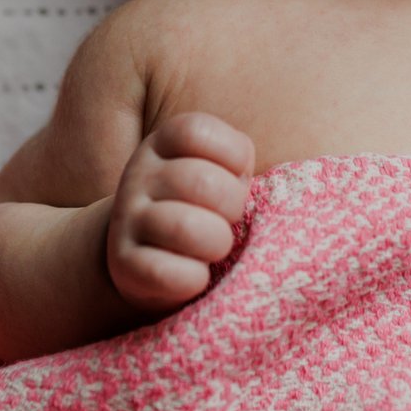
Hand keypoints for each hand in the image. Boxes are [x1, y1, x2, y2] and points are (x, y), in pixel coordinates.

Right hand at [105, 112, 254, 315]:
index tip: (236, 179)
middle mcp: (139, 175)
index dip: (232, 159)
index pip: (197, 131)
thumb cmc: (201, 210)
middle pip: (200, 181)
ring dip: (215, 243)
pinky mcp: (124, 265)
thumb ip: (237, 166)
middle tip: (227, 221)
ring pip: (185, 227)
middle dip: (231, 207)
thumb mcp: (216, 174)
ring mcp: (128, 219)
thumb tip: (286, 185)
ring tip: (213, 248)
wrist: (143, 258)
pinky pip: (168, 273)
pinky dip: (193, 279)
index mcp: (164, 144)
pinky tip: (195, 276)